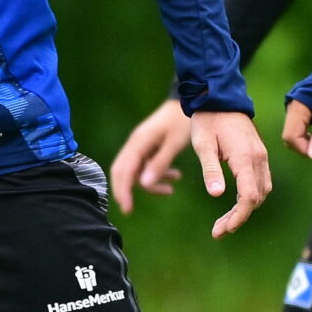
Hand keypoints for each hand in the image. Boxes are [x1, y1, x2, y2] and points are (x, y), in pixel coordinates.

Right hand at [109, 96, 192, 210]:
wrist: (190, 101)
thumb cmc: (182, 122)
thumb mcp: (174, 144)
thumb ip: (159, 163)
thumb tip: (144, 185)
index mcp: (138, 143)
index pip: (123, 171)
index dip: (122, 191)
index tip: (127, 209)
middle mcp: (135, 144)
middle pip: (121, 171)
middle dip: (126, 190)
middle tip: (130, 209)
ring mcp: (141, 145)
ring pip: (136, 170)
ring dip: (150, 183)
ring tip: (170, 190)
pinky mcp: (149, 146)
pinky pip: (146, 165)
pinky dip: (157, 173)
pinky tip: (175, 177)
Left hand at [188, 110, 271, 237]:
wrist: (220, 97)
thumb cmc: (208, 120)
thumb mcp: (203, 145)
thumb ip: (210, 170)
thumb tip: (216, 195)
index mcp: (244, 158)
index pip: (249, 196)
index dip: (238, 217)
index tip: (222, 231)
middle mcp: (258, 159)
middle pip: (257, 198)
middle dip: (239, 217)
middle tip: (218, 230)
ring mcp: (261, 156)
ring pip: (261, 192)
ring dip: (245, 209)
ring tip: (224, 221)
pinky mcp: (259, 154)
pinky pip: (261, 182)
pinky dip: (250, 197)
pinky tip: (235, 203)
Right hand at [281, 97, 311, 161]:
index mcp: (299, 104)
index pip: (291, 136)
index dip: (306, 150)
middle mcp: (293, 105)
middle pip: (291, 137)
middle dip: (309, 150)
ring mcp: (298, 106)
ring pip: (296, 134)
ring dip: (311, 145)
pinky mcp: (304, 108)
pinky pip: (302, 128)